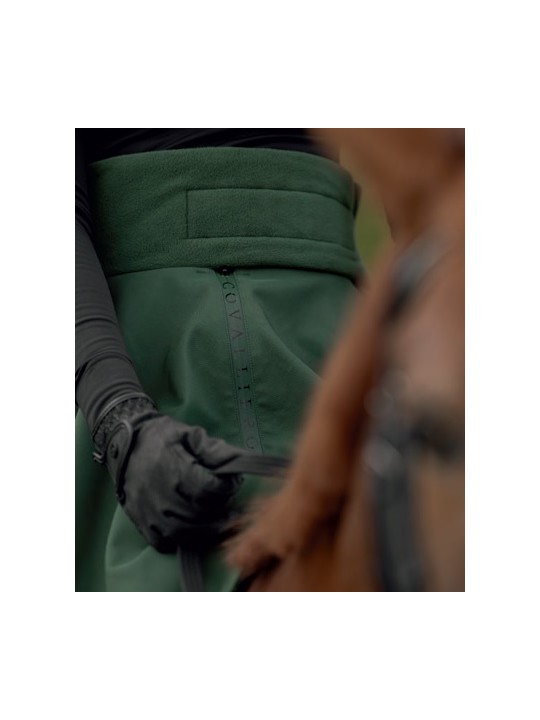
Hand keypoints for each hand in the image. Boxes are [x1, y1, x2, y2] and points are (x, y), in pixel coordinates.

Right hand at [93, 397, 244, 551]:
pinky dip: (183, 539)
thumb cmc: (161, 438)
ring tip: (217, 515)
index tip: (232, 481)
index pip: (211, 490)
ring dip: (207, 527)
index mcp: (175, 471)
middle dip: (221, 508)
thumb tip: (239, 461)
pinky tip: (192, 526)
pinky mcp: (143, 525)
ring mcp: (151, 514)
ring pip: (187, 533)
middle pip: (202, 514)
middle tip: (226, 498)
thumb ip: (215, 449)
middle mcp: (162, 497)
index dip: (228, 487)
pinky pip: (166, 543)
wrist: (124, 446)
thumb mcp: (190, 434)